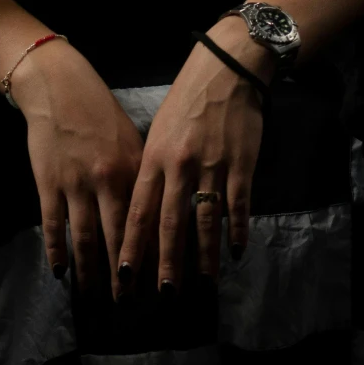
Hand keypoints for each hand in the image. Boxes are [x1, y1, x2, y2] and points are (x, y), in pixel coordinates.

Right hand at [9, 41, 147, 296]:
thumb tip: (157, 214)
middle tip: (129, 304)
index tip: (161, 282)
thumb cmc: (101, 115)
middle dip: (125, 275)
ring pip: (87, 239)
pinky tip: (61, 273)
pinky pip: (54, 226)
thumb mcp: (133, 142)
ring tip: (95, 298)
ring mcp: (76, 184)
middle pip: (119, 238)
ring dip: (92, 273)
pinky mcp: (49, 184)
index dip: (154, 254)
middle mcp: (108, 180)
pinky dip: (57, 252)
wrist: (60, 87)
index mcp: (135, 169)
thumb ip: (142, 179)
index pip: (148, 221)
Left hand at [115, 28, 270, 295]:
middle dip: (165, 262)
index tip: (123, 275)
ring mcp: (212, 166)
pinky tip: (235, 253)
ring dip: (204, 256)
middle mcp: (179, 166)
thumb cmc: (185, 102)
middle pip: (170, 223)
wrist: (224, 70)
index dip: (131, 246)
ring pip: (205, 220)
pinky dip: (237, 231)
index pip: (138, 211)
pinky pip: (238, 205)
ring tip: (202, 283)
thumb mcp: (157, 133)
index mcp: (153, 158)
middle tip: (162, 294)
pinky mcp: (241, 164)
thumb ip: (151, 172)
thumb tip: (143, 213)